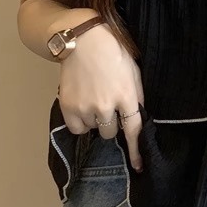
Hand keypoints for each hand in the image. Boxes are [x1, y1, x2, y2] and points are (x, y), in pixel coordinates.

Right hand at [57, 24, 145, 171]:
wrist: (84, 39)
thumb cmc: (113, 53)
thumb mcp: (134, 74)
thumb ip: (135, 98)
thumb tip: (136, 120)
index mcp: (126, 96)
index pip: (134, 130)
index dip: (136, 151)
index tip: (138, 166)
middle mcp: (106, 105)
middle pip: (110, 133)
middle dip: (110, 123)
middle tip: (106, 105)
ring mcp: (86, 106)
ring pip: (93, 129)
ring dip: (94, 120)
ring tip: (92, 98)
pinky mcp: (68, 105)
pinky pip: (77, 128)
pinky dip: (80, 121)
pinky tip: (82, 105)